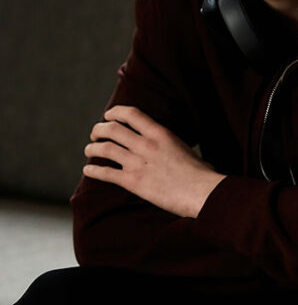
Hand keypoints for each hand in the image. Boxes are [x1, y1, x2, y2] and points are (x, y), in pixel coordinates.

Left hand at [83, 105, 225, 218]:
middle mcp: (147, 145)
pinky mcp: (133, 182)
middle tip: (96, 134)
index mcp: (161, 133)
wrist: (202, 192)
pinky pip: (106, 173)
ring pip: (105, 149)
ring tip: (89, 149)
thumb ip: (170, 145)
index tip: (108, 115)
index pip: (131, 114)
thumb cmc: (200, 173)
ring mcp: (138, 163)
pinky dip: (93, 171)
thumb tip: (168, 148)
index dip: (115, 112)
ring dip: (92, 148)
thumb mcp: (185, 148)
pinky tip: (88, 171)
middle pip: (113, 129)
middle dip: (99, 130)